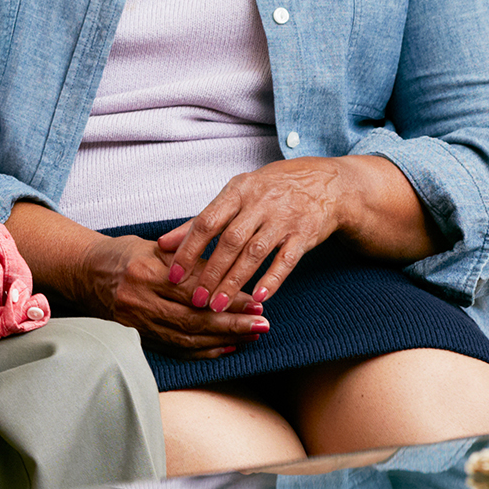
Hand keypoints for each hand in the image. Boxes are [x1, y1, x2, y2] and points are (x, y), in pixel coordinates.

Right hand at [73, 234, 268, 358]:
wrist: (83, 272)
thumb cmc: (122, 254)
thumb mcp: (153, 247)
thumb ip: (188, 260)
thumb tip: (230, 272)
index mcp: (144, 273)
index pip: (195, 290)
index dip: (227, 297)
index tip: (256, 300)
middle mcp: (139, 301)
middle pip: (194, 319)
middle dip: (233, 323)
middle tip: (263, 324)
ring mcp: (136, 323)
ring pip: (187, 339)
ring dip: (224, 340)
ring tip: (252, 336)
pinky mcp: (137, 337)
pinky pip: (175, 349)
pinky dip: (204, 352)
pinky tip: (227, 348)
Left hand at [159, 157, 352, 316]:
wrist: (324, 183)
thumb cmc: (269, 191)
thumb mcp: (234, 195)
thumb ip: (199, 221)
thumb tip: (163, 244)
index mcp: (236, 192)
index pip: (206, 222)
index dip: (188, 249)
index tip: (173, 274)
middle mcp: (259, 204)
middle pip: (230, 241)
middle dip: (210, 272)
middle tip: (195, 299)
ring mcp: (283, 219)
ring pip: (255, 253)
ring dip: (235, 281)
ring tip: (218, 306)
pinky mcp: (305, 234)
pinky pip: (287, 260)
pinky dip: (272, 279)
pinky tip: (258, 297)